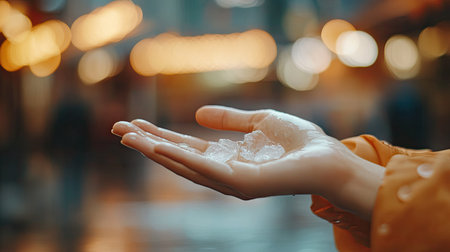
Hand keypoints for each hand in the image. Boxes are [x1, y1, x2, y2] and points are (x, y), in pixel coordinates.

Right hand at [112, 105, 383, 219]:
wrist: (326, 156)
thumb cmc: (299, 141)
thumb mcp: (259, 121)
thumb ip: (230, 120)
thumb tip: (198, 115)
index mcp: (226, 157)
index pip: (186, 146)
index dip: (160, 135)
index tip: (136, 123)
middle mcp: (222, 172)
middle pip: (177, 157)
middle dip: (147, 144)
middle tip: (117, 128)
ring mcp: (229, 181)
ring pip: (184, 165)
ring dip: (154, 151)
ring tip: (128, 137)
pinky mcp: (240, 184)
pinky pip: (204, 169)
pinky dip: (179, 158)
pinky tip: (158, 147)